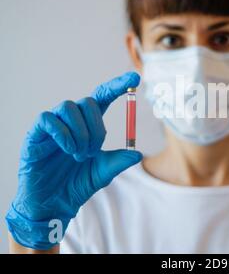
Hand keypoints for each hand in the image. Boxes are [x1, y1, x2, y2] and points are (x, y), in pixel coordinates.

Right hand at [5, 72, 141, 249]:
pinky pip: (48, 118)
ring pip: (69, 107)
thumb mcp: (103, 173)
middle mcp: (72, 121)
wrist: (53, 204)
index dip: (118, 86)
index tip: (135, 79)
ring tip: (79, 155)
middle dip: (96, 127)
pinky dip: (62, 133)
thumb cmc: (77, 185)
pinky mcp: (36, 134)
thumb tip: (138, 153)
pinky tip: (67, 150)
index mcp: (89, 126)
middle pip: (88, 102)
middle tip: (92, 152)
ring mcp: (53, 126)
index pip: (103, 97)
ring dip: (80, 132)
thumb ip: (119, 162)